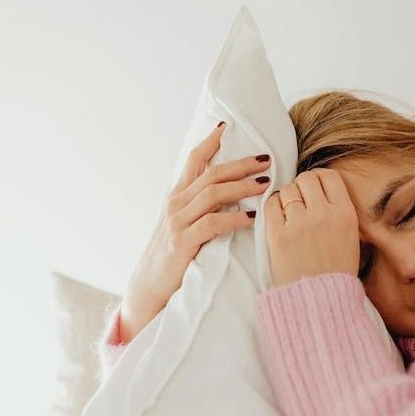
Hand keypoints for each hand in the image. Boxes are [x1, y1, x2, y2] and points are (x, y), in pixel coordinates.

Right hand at [120, 122, 272, 342]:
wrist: (148, 288)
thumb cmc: (172, 256)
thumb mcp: (183, 224)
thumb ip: (201, 206)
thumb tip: (231, 189)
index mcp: (177, 196)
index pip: (194, 160)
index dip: (210, 141)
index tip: (228, 127)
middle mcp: (176, 204)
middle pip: (211, 173)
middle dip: (241, 163)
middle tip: (266, 158)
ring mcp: (177, 222)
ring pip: (213, 194)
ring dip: (242, 186)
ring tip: (265, 183)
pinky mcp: (182, 243)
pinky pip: (211, 224)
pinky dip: (233, 218)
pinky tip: (250, 217)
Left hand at [265, 168, 360, 286]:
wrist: (320, 301)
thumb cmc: (336, 271)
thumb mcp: (351, 237)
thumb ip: (338, 210)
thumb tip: (320, 188)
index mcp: (345, 214)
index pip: (329, 176)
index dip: (319, 178)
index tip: (314, 187)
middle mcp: (324, 214)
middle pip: (307, 178)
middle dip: (302, 186)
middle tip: (300, 201)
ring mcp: (300, 224)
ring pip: (288, 190)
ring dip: (287, 197)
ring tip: (290, 213)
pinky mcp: (278, 235)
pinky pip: (270, 205)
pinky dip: (273, 207)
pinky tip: (278, 218)